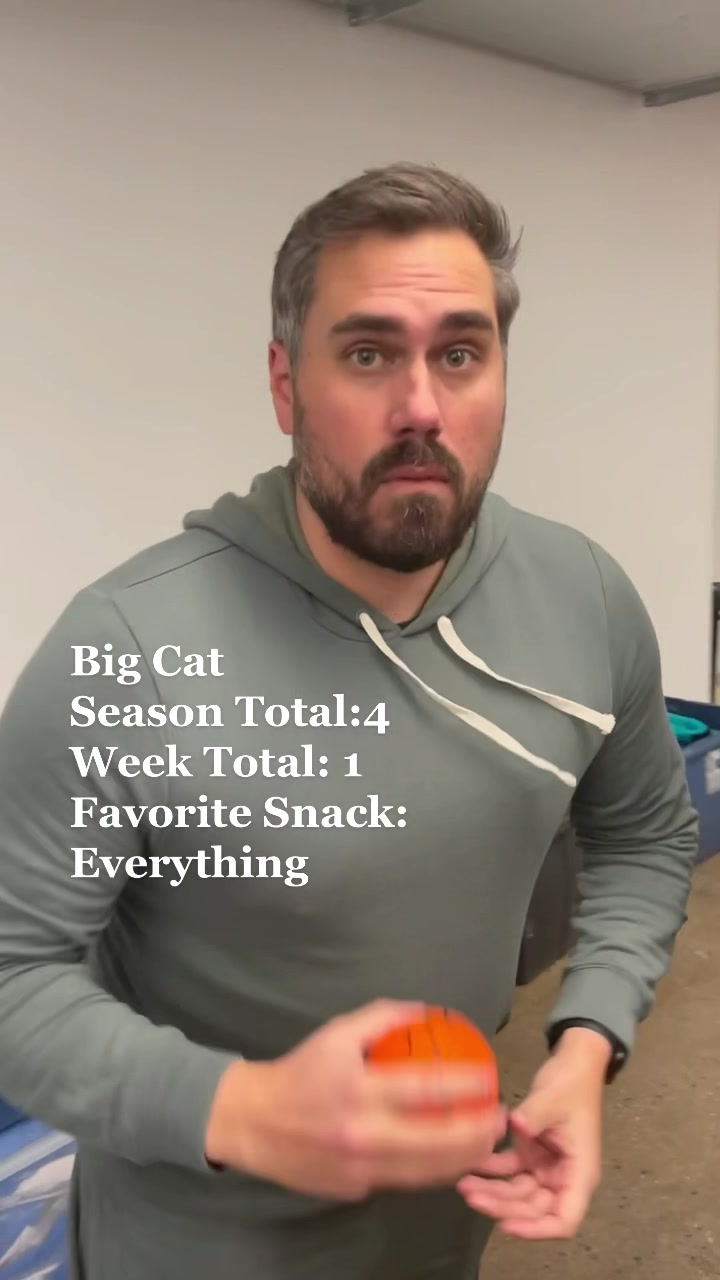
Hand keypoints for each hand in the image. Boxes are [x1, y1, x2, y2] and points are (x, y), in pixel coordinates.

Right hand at [205, 999, 505, 1200]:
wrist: (253, 1123)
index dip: (463, 1085)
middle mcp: (363, 1134)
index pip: (424, 1088)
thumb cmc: (300, 1072)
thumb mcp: (337, 1033)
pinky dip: (430, 1170)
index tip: (490, 1078)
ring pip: (426, 1172)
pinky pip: (403, 1180)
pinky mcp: (357, 1190)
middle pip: (436, 1142)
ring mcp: (361, 1169)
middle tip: (500, 1119)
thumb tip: (426, 1012)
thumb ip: (382, 1018)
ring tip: (486, 1144)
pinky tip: (449, 1158)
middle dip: (476, 1134)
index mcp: (359, 1090)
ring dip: (462, 1159)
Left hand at [456, 1027, 608, 1238]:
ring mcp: (547, 1166)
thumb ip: (534, 1116)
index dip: (537, 1230)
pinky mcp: (532, 1153)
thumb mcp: (553, 1098)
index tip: (507, 1226)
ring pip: (518, 1193)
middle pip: (534, 1209)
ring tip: (464, 1184)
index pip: (564, 1219)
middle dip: (502, 1207)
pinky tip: (472, 1164)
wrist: (573, 1062)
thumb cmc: (572, 1083)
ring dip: (493, 1191)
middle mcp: (564, 1176)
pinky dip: (492, 1169)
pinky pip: (510, 1170)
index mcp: (580, 1172)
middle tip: (471, 1195)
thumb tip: (516, 1126)